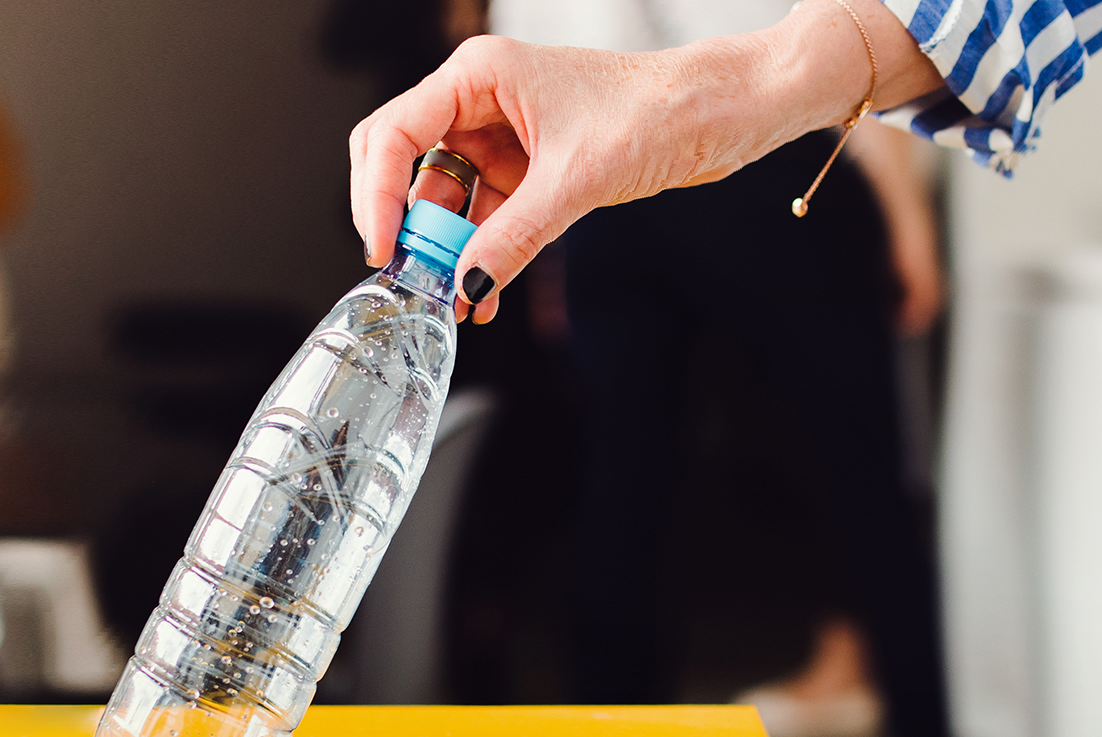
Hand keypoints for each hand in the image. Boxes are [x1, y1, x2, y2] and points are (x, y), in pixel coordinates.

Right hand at [349, 0, 941, 323]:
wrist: (723, 114)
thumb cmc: (662, 110)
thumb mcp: (577, 182)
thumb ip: (512, 237)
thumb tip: (465, 284)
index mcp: (479, 74)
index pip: (394, 133)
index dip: (378, 196)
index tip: (385, 251)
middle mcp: (482, 98)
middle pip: (405, 162)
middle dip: (405, 223)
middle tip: (413, 276)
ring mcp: (503, 133)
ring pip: (444, 195)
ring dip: (445, 247)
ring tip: (456, 297)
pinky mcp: (529, 165)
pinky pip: (484, 213)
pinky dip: (480, 250)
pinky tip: (484, 290)